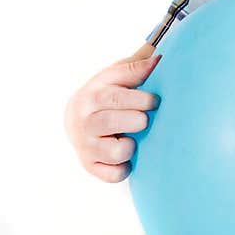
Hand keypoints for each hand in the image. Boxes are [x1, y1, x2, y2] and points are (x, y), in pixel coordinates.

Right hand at [64, 52, 160, 182]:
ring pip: (116, 152)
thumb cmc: (105, 96)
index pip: (114, 98)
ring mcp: (86, 147)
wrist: (77, 121)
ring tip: (131, 138)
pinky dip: (125, 168)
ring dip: (131, 146)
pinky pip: (114, 174)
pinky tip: (125, 157)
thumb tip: (158, 60)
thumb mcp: (114, 77)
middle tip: (143, 120)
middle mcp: (84, 122)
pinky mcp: (91, 167)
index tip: (154, 101)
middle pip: (112, 122)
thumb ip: (134, 69)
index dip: (140, 100)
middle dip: (136, 121)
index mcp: (91, 97)